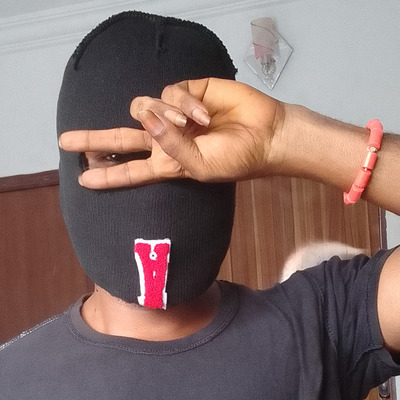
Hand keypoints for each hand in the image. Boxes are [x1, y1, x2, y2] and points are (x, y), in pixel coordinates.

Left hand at [59, 78, 283, 188]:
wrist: (264, 134)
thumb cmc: (235, 159)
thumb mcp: (200, 166)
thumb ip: (171, 147)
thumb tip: (147, 120)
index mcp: (167, 163)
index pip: (131, 171)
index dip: (108, 176)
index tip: (83, 179)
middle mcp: (164, 138)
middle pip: (121, 137)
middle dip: (93, 140)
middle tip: (65, 142)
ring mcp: (174, 114)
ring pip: (143, 107)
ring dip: (163, 115)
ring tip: (191, 124)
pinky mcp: (186, 92)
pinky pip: (169, 92)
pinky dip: (185, 103)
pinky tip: (203, 113)